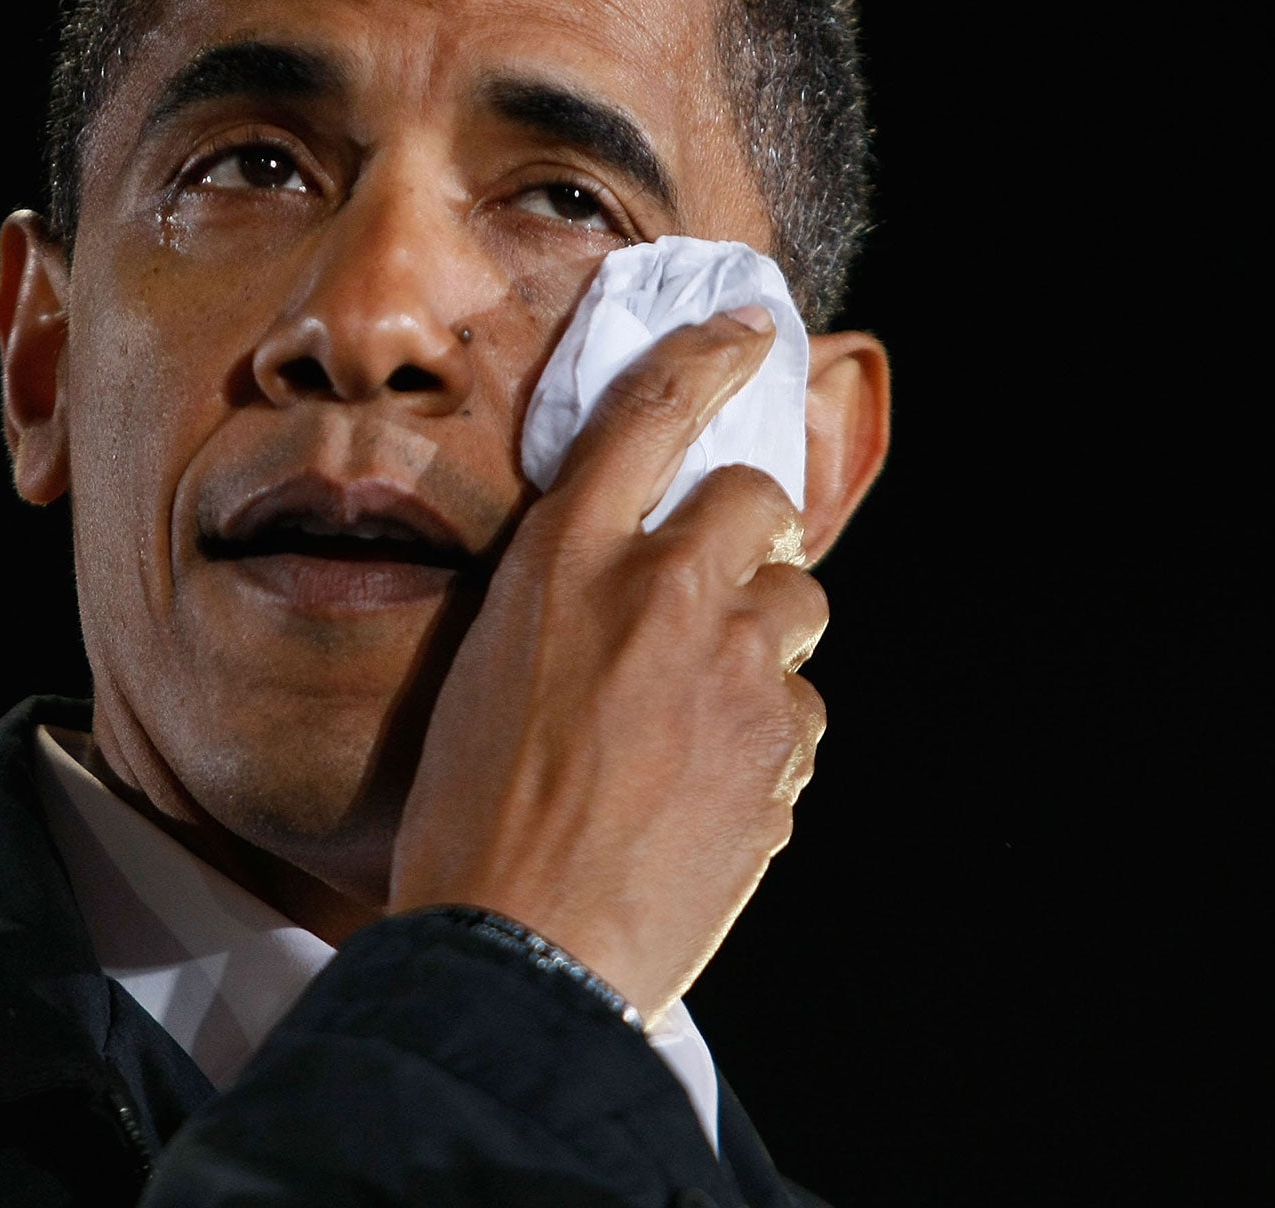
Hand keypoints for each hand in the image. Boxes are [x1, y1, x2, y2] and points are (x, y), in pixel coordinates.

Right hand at [389, 309, 828, 1016]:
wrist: (518, 946)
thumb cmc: (473, 814)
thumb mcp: (487, 666)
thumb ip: (567, 594)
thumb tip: (638, 574)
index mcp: (566, 557)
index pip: (650, 410)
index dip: (706, 352)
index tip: (743, 328)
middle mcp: (659, 590)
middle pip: (759, 504)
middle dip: (746, 540)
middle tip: (706, 598)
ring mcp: (731, 670)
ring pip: (796, 612)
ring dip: (761, 645)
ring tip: (694, 716)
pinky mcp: (777, 751)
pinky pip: (801, 713)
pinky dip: (767, 737)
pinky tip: (705, 787)